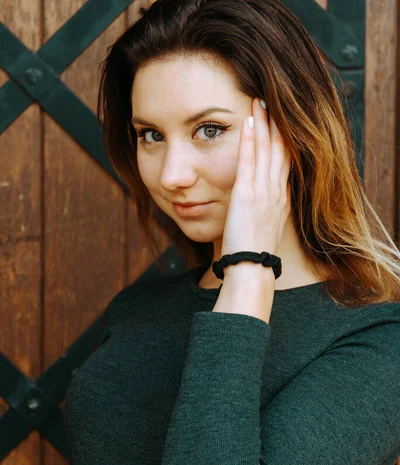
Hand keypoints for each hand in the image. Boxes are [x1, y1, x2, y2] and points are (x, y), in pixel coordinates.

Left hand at [221, 98, 291, 259]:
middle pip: (280, 150)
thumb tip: (257, 206)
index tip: (282, 121)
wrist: (251, 268)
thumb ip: (265, 212)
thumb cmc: (254, 254)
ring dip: (264, 123)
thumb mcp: (265, 229)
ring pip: (267, 150)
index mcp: (281, 200)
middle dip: (277, 124)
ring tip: (260, 100)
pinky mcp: (247, 195)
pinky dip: (249, 139)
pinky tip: (247, 121)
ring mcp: (264, 192)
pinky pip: (248, 161)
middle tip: (273, 100)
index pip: (286, 162)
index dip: (284, 139)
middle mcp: (276, 192)